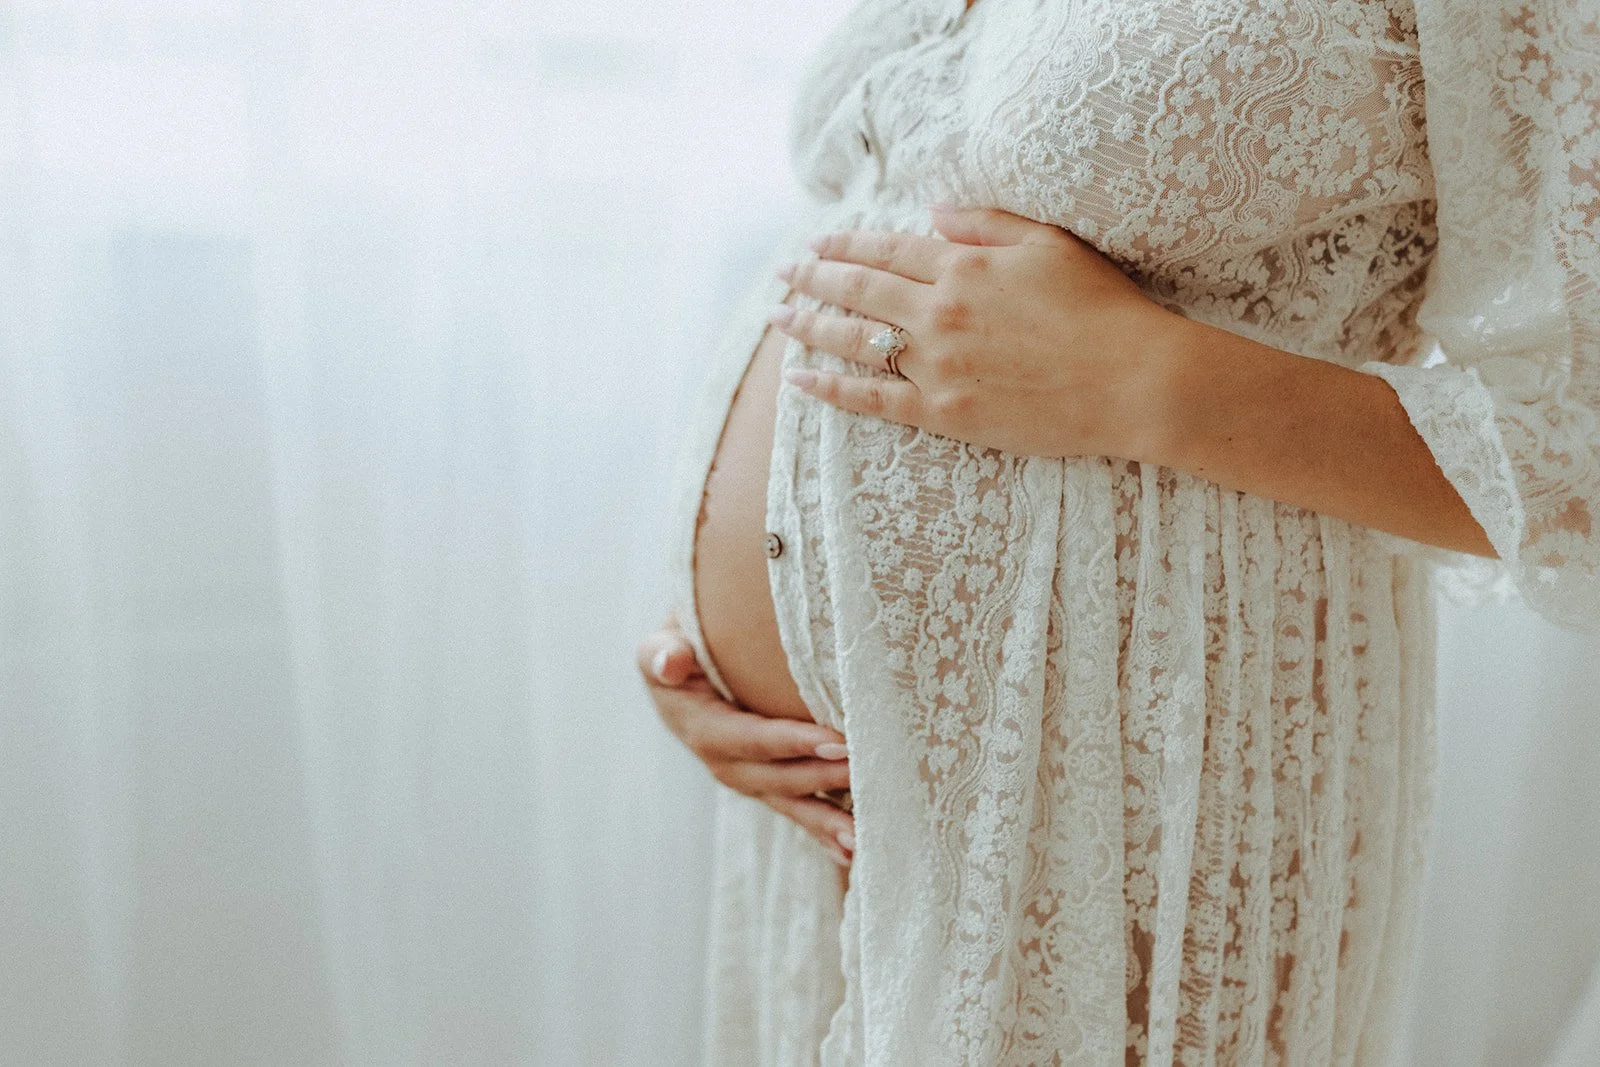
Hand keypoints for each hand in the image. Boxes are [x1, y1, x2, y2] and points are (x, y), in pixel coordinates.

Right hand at [636, 615, 855, 864]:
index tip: (839, 743)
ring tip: (861, 839)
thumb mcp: (659, 647)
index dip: (794, 743)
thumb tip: (670, 663)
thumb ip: (662, 654)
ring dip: (824, 822)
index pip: (753, 739)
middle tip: (867, 774)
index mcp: (703, 729)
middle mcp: (725, 764)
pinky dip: (821, 831)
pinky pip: (794, 808)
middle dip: (822, 780)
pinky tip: (853, 852)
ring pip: (789, 803)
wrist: (678, 674)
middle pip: (777, 778)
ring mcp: (747, 779)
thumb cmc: (676, 652)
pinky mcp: (765, 784)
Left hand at [770, 204, 1186, 460]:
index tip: (817, 244)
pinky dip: (830, 389)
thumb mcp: (1049, 243)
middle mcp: (939, 311)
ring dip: (809, 326)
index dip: (845, 246)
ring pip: (854, 340)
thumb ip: (985, 223)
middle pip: (857, 290)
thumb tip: (931, 211)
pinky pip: (871, 399)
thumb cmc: (1101, 308)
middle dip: (813, 279)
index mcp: (963, 265)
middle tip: (783, 274)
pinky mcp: (943, 411)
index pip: (886, 250)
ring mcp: (936, 364)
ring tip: (779, 320)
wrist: (1130, 380)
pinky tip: (800, 380)